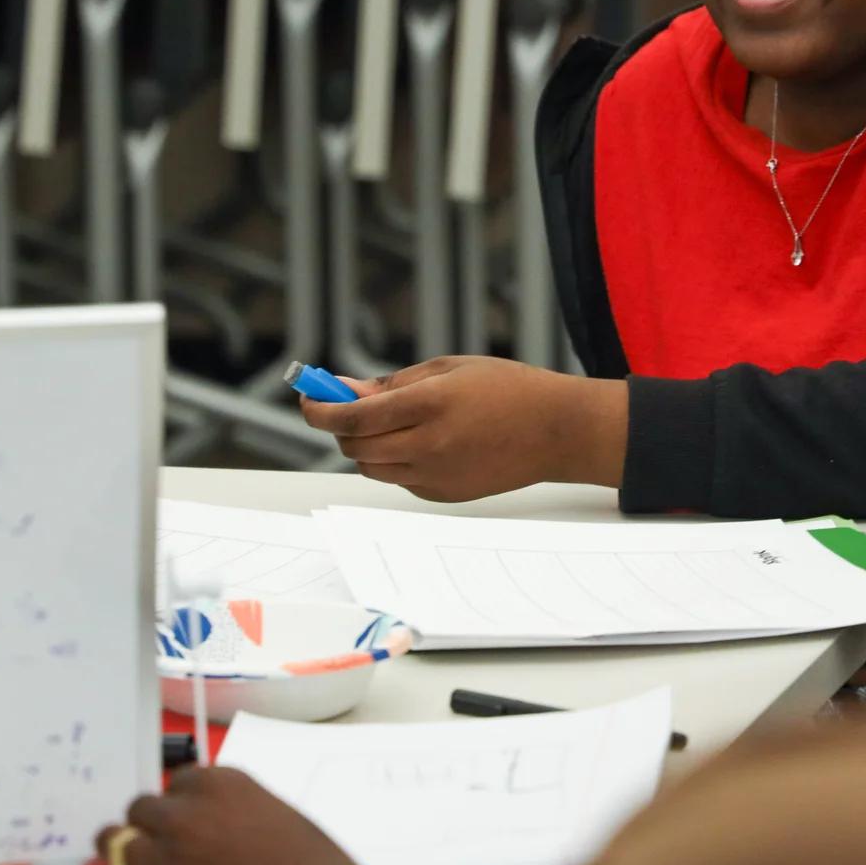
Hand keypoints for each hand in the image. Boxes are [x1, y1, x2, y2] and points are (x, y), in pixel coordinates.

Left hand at [98, 765, 455, 864]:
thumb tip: (214, 825)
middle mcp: (185, 816)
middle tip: (163, 845)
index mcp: (219, 784)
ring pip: (119, 849)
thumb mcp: (274, 815)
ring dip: (137, 861)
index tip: (186, 817)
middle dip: (151, 828)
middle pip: (139, 811)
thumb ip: (232, 811)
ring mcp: (168, 861)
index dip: (181, 804)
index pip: (175, 782)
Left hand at [299, 356, 628, 500]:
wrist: (556, 431)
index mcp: (429, 405)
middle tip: (346, 406)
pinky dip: (394, 461)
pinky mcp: (442, 495)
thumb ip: (392, 383)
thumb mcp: (448, 370)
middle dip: (340, 426)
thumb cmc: (508, 390)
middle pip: (354, 446)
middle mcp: (428, 445)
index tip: (309, 400)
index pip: (352, 417)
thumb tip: (346, 391)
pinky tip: (420, 441)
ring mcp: (434, 476)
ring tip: (389, 422)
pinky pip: (398, 479)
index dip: (320, 409)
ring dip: (365, 446)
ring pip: (371, 467)